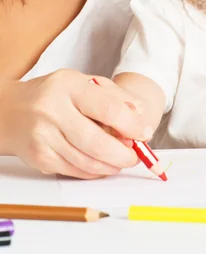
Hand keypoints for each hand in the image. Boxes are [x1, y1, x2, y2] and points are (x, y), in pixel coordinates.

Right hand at [0, 69, 150, 178]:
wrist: (9, 110)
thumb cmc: (54, 94)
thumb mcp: (83, 82)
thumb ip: (114, 96)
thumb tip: (141, 115)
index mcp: (68, 87)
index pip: (108, 108)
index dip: (131, 124)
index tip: (145, 132)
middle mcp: (53, 111)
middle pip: (97, 142)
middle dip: (123, 154)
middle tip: (136, 156)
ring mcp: (44, 137)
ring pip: (86, 161)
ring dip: (111, 166)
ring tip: (122, 160)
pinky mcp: (39, 158)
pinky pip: (74, 171)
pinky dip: (94, 171)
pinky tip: (102, 165)